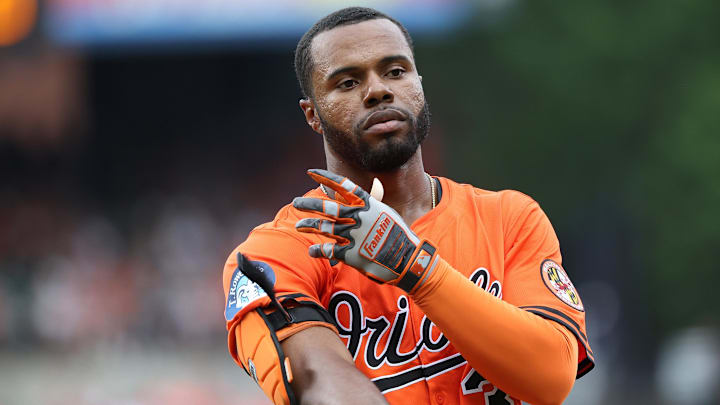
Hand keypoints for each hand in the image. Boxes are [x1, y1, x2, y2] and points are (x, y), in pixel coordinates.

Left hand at [293, 169, 438, 292]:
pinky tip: (312, 250)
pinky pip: (327, 250)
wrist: (407, 260)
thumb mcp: (387, 213)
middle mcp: (359, 217)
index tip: (310, 172)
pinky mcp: (350, 254)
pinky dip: (317, 250)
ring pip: (323, 227)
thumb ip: (376, 199)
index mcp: (368, 204)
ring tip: (299, 225)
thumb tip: (376, 181)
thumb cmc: (398, 235)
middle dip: (308, 203)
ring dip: (308, 225)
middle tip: (296, 202)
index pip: (343, 186)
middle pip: (327, 207)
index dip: (325, 177)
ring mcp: (354, 235)